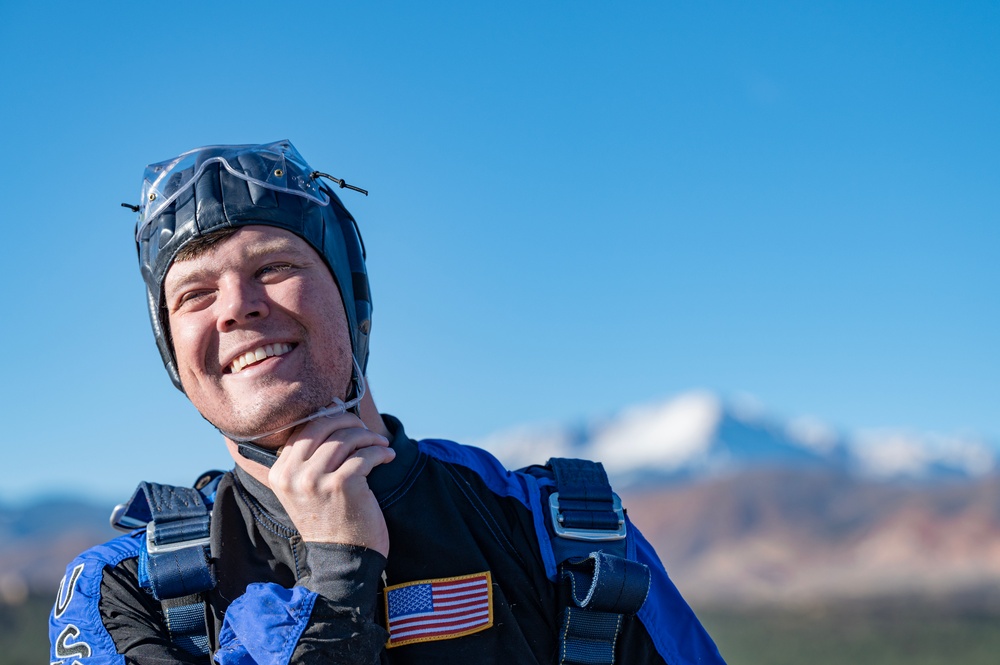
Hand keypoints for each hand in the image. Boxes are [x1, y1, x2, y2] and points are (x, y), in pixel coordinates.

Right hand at [267, 409, 394, 556]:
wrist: (342, 560)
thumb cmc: (329, 522)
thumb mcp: (304, 491)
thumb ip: (307, 460)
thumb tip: (328, 413)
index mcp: (280, 473)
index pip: (304, 430)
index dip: (330, 419)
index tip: (348, 423)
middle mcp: (293, 475)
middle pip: (323, 426)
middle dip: (349, 422)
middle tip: (367, 431)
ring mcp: (315, 480)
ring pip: (346, 437)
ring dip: (369, 437)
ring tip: (381, 445)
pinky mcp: (342, 484)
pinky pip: (365, 454)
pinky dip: (381, 452)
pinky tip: (388, 457)